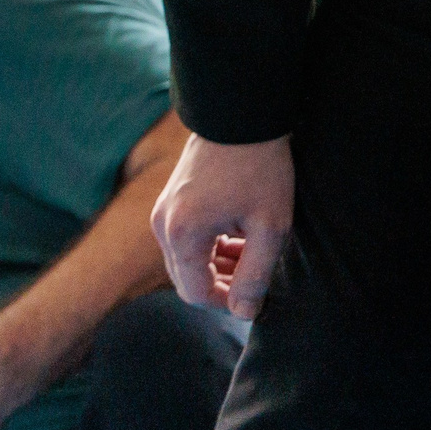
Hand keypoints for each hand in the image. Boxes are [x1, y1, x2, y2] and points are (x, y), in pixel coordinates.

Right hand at [150, 132, 292, 318]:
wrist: (240, 116)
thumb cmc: (259, 167)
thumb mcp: (269, 225)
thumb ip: (256, 275)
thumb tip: (245, 313)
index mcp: (183, 236)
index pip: (196, 294)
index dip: (227, 303)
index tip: (256, 299)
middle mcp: (162, 228)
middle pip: (186, 279)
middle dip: (220, 286)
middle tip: (256, 281)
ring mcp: (161, 214)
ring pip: (185, 261)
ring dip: (215, 266)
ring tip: (251, 256)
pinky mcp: (167, 203)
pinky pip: (183, 240)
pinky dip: (208, 247)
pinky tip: (237, 236)